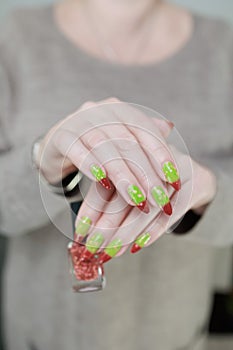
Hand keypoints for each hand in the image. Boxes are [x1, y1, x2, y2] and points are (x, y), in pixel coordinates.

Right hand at [37, 98, 176, 212]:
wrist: (58, 144)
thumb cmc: (95, 145)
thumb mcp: (120, 139)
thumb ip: (142, 136)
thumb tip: (169, 128)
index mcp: (120, 109)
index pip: (146, 131)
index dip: (162, 155)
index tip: (174, 180)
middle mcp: (102, 110)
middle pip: (128, 142)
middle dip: (146, 173)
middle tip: (159, 199)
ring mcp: (80, 121)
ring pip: (106, 148)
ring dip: (124, 176)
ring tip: (137, 200)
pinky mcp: (61, 136)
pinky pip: (77, 150)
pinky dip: (91, 165)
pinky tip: (103, 182)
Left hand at [74, 146, 216, 262]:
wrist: (192, 174)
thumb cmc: (151, 178)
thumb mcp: (129, 179)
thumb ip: (107, 194)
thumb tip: (83, 228)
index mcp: (129, 155)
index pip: (107, 184)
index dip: (91, 210)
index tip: (80, 231)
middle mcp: (151, 163)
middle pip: (124, 199)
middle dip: (105, 228)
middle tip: (92, 248)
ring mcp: (172, 176)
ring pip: (144, 210)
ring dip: (125, 235)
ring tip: (110, 253)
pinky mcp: (192, 189)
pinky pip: (168, 216)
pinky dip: (151, 233)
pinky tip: (136, 247)